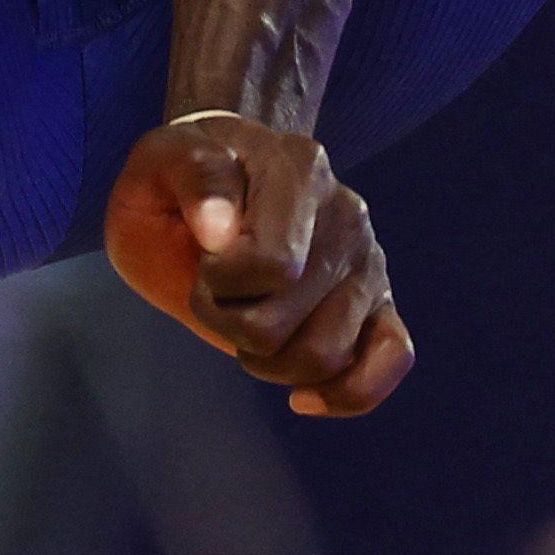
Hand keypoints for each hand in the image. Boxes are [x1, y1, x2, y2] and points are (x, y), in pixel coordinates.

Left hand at [104, 113, 414, 417]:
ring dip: (267, 361)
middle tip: (216, 288)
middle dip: (229, 322)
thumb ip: (194, 177)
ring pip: (326, 357)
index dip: (219, 283)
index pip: (273, 265)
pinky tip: (302, 395)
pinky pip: (393, 358)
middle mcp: (348, 213)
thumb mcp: (161, 159)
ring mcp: (367, 261)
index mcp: (301, 168)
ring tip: (249, 320)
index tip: (202, 259)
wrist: (212, 191)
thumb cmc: (180, 180)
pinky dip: (347, 392)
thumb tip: (221, 232)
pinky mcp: (378, 304)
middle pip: (285, 325)